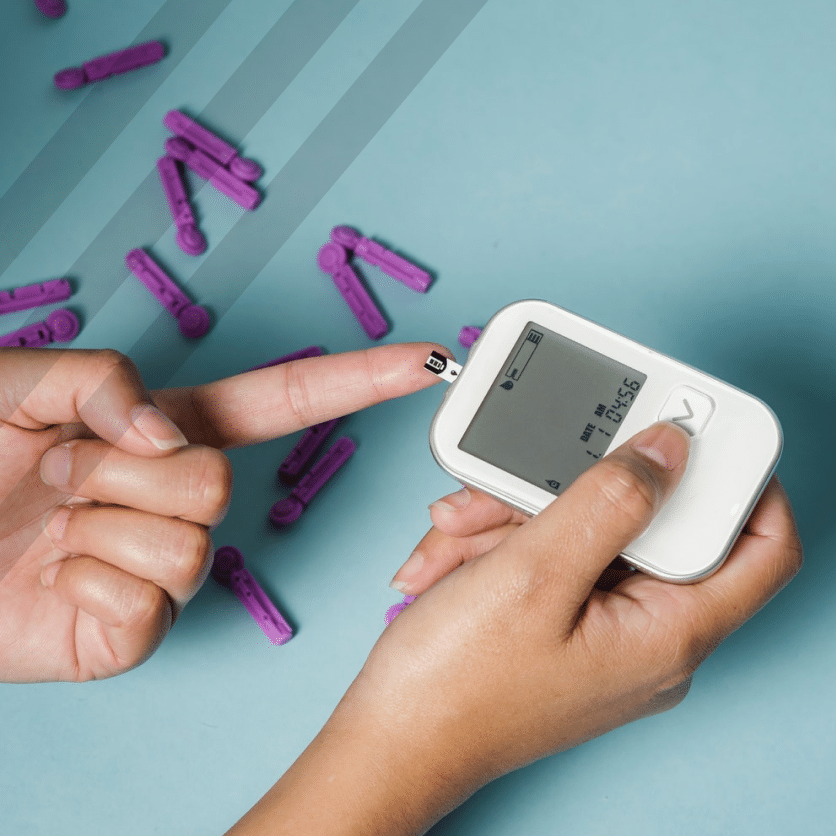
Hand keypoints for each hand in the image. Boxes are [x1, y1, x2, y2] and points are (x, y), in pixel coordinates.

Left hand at [0, 343, 447, 682]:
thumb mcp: (19, 382)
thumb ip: (105, 380)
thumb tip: (171, 438)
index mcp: (166, 432)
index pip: (284, 401)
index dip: (357, 379)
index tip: (423, 360)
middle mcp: (175, 498)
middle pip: (217, 484)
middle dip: (123, 472)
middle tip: (61, 472)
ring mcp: (160, 568)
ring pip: (185, 547)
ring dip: (96, 525)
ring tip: (52, 522)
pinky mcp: (134, 632)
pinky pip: (145, 608)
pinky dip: (81, 587)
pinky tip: (51, 577)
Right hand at [228, 422, 801, 834]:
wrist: (389, 737)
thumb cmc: (455, 683)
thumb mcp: (533, 574)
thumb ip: (609, 502)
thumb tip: (668, 450)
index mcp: (667, 632)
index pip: (761, 545)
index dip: (741, 479)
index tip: (691, 430)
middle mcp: (645, 634)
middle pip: (647, 526)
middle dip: (571, 491)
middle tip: (512, 487)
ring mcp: (601, 629)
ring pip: (587, 532)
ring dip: (516, 517)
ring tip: (457, 535)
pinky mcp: (562, 622)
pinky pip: (552, 555)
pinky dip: (502, 543)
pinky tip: (453, 556)